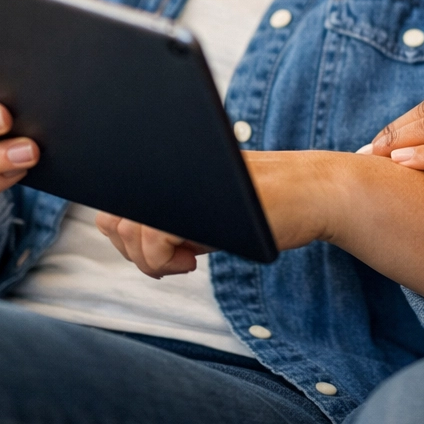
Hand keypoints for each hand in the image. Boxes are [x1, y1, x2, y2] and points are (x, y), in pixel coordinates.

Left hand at [94, 151, 336, 277]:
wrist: (312, 193)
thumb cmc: (259, 206)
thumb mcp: (204, 212)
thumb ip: (165, 215)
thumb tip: (114, 228)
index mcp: (171, 164)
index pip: (113, 199)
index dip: (122, 233)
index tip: (154, 251)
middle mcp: (172, 162)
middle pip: (112, 216)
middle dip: (133, 251)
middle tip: (173, 259)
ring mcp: (184, 175)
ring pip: (127, 228)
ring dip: (149, 258)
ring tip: (186, 259)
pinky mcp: (198, 195)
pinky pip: (152, 237)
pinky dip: (163, 260)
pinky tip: (193, 262)